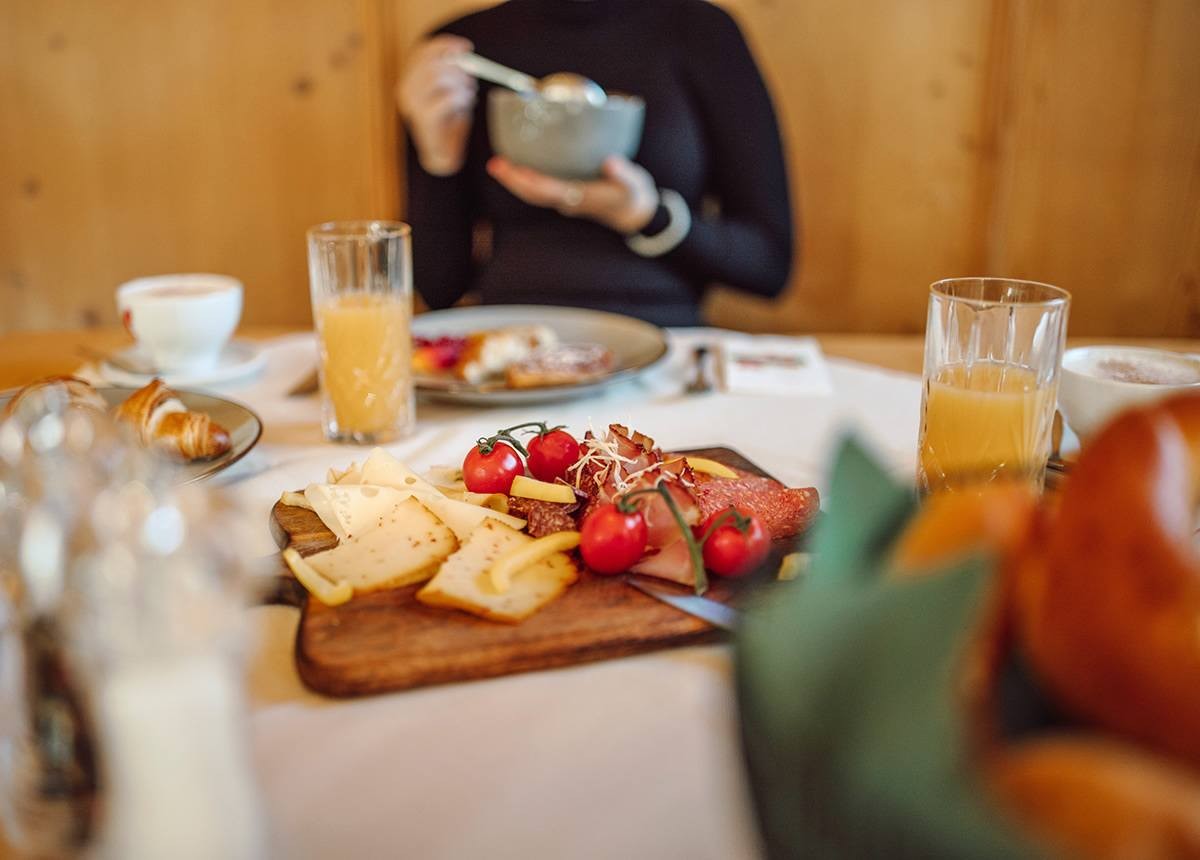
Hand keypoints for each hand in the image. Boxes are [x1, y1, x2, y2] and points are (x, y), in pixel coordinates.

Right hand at [396, 35, 476, 175]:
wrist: (442, 153)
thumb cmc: (447, 121)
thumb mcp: (451, 91)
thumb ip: (452, 72)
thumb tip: (463, 54)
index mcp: (409, 79)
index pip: (422, 51)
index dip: (445, 45)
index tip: (465, 47)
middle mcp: (405, 89)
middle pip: (431, 62)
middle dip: (456, 66)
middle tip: (470, 76)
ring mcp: (412, 105)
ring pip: (437, 77)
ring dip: (459, 83)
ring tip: (468, 93)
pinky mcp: (423, 119)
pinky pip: (445, 98)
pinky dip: (460, 98)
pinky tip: (465, 103)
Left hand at [487, 155, 658, 234]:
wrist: (634, 213)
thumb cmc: (633, 196)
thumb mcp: (634, 184)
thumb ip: (623, 173)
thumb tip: (611, 162)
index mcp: (581, 198)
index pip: (550, 191)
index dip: (532, 181)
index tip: (517, 169)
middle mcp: (568, 201)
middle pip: (535, 195)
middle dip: (514, 181)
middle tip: (495, 164)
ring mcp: (565, 199)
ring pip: (534, 193)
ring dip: (515, 181)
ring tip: (498, 164)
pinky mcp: (566, 194)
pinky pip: (540, 188)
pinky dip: (526, 178)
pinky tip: (518, 165)